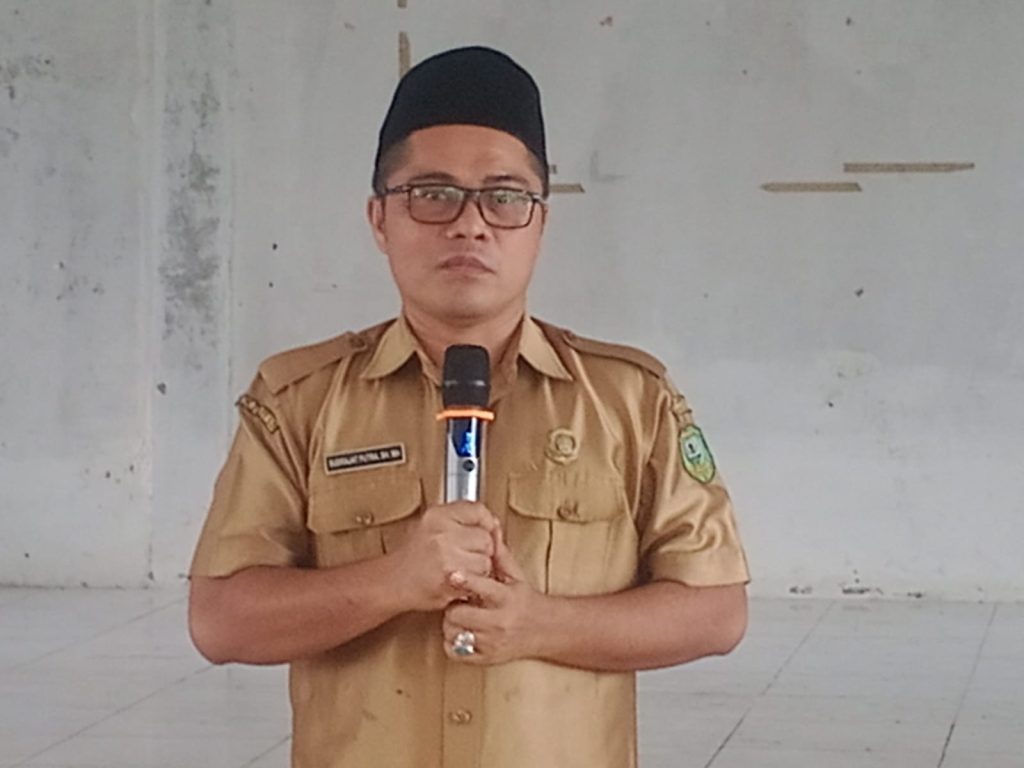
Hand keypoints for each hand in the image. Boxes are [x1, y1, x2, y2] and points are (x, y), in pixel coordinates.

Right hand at [389, 502, 497, 611]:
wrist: (392, 582)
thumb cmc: (411, 557)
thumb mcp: (431, 526)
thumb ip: (460, 521)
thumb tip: (493, 523)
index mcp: (437, 515)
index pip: (478, 511)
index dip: (487, 523)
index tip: (487, 531)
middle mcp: (442, 531)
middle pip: (485, 537)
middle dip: (482, 550)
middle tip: (467, 557)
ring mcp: (446, 554)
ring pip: (485, 560)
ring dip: (479, 569)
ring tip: (461, 569)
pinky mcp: (450, 577)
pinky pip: (478, 578)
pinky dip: (474, 583)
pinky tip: (460, 580)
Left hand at [442, 534, 542, 664]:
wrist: (545, 631)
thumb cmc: (525, 601)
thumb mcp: (516, 576)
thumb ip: (499, 554)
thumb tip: (490, 528)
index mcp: (507, 599)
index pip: (485, 589)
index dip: (467, 581)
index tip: (454, 574)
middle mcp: (500, 622)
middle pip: (460, 614)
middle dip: (454, 605)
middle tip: (458, 600)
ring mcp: (491, 643)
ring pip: (454, 633)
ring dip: (452, 623)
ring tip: (460, 615)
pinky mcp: (485, 658)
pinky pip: (454, 652)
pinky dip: (452, 642)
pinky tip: (462, 632)